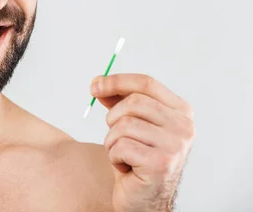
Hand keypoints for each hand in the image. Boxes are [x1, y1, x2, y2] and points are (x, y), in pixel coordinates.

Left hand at [90, 74, 194, 211]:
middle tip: (114, 136)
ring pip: (124, 125)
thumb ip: (118, 101)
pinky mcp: (160, 164)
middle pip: (133, 102)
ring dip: (112, 141)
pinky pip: (121, 147)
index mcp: (180, 111)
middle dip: (113, 118)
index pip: (146, 83)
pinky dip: (114, 157)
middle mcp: (183, 127)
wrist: (144, 198)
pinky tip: (125, 167)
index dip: (117, 81)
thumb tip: (98, 83)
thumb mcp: (129, 124)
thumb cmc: (136, 158)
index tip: (94, 85)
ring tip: (121, 154)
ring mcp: (175, 146)